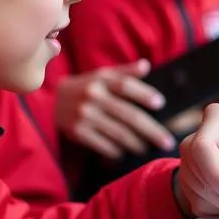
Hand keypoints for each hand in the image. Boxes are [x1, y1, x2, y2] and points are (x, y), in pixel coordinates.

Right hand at [56, 61, 174, 159]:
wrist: (51, 102)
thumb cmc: (85, 87)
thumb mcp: (101, 75)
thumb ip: (124, 72)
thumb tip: (146, 65)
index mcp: (101, 80)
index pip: (125, 85)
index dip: (143, 94)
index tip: (160, 103)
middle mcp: (93, 97)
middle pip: (128, 114)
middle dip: (151, 130)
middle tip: (166, 141)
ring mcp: (84, 116)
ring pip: (118, 133)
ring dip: (137, 143)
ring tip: (148, 149)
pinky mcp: (77, 132)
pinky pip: (103, 145)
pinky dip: (117, 150)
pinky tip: (126, 152)